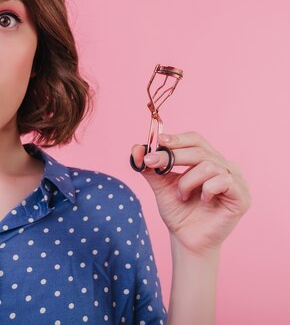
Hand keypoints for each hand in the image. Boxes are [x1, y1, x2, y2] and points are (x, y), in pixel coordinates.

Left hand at [130, 132, 250, 255]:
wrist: (186, 239)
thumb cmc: (178, 211)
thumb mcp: (160, 185)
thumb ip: (149, 167)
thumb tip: (136, 148)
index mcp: (207, 159)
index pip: (195, 139)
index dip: (177, 139)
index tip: (159, 141)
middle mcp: (224, 166)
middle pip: (199, 150)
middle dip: (172, 156)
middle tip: (152, 163)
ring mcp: (236, 180)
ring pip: (208, 166)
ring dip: (187, 181)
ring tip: (181, 195)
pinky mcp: (242, 196)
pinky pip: (223, 181)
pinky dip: (206, 189)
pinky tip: (202, 200)